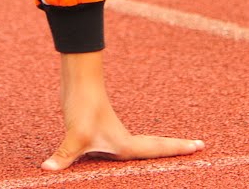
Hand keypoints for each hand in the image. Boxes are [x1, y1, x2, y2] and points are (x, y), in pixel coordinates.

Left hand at [42, 51, 203, 172]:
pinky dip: (135, 147)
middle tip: (198, 147)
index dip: (178, 149)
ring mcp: (113, 134)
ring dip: (158, 148)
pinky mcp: (101, 130)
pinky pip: (124, 144)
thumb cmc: (82, 105)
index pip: (157, 149)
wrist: (78, 78)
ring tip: (175, 150)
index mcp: (124, 144)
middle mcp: (123, 140)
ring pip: (141, 145)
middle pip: (155, 148)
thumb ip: (64, 155)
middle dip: (175, 149)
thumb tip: (47, 170)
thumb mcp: (74, 135)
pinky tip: (126, 153)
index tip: (201, 145)